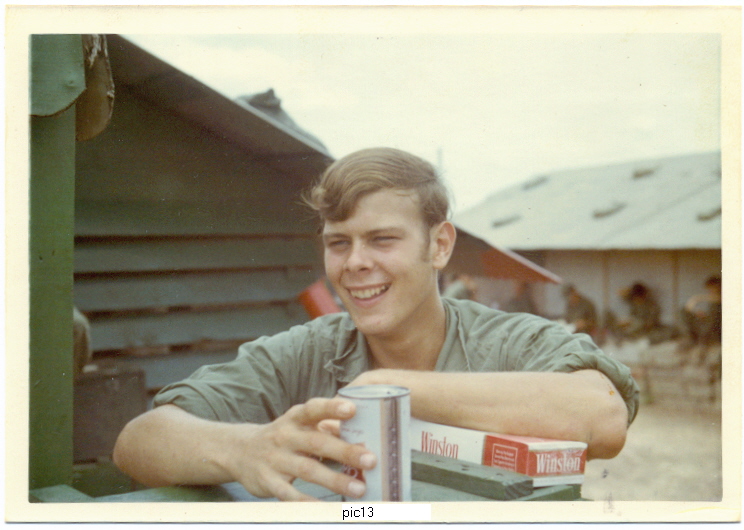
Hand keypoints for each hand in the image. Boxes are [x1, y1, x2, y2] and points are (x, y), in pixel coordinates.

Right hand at [226, 397, 376, 500]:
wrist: (240, 451)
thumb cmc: (283, 437)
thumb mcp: (299, 425)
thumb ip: (326, 428)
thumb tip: (362, 436)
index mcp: (295, 418)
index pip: (314, 409)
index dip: (332, 408)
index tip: (352, 409)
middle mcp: (285, 436)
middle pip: (317, 443)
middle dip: (345, 451)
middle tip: (370, 459)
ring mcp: (275, 459)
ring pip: (308, 470)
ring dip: (335, 480)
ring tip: (359, 488)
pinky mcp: (269, 482)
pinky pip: (290, 495)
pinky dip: (309, 503)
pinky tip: (328, 510)